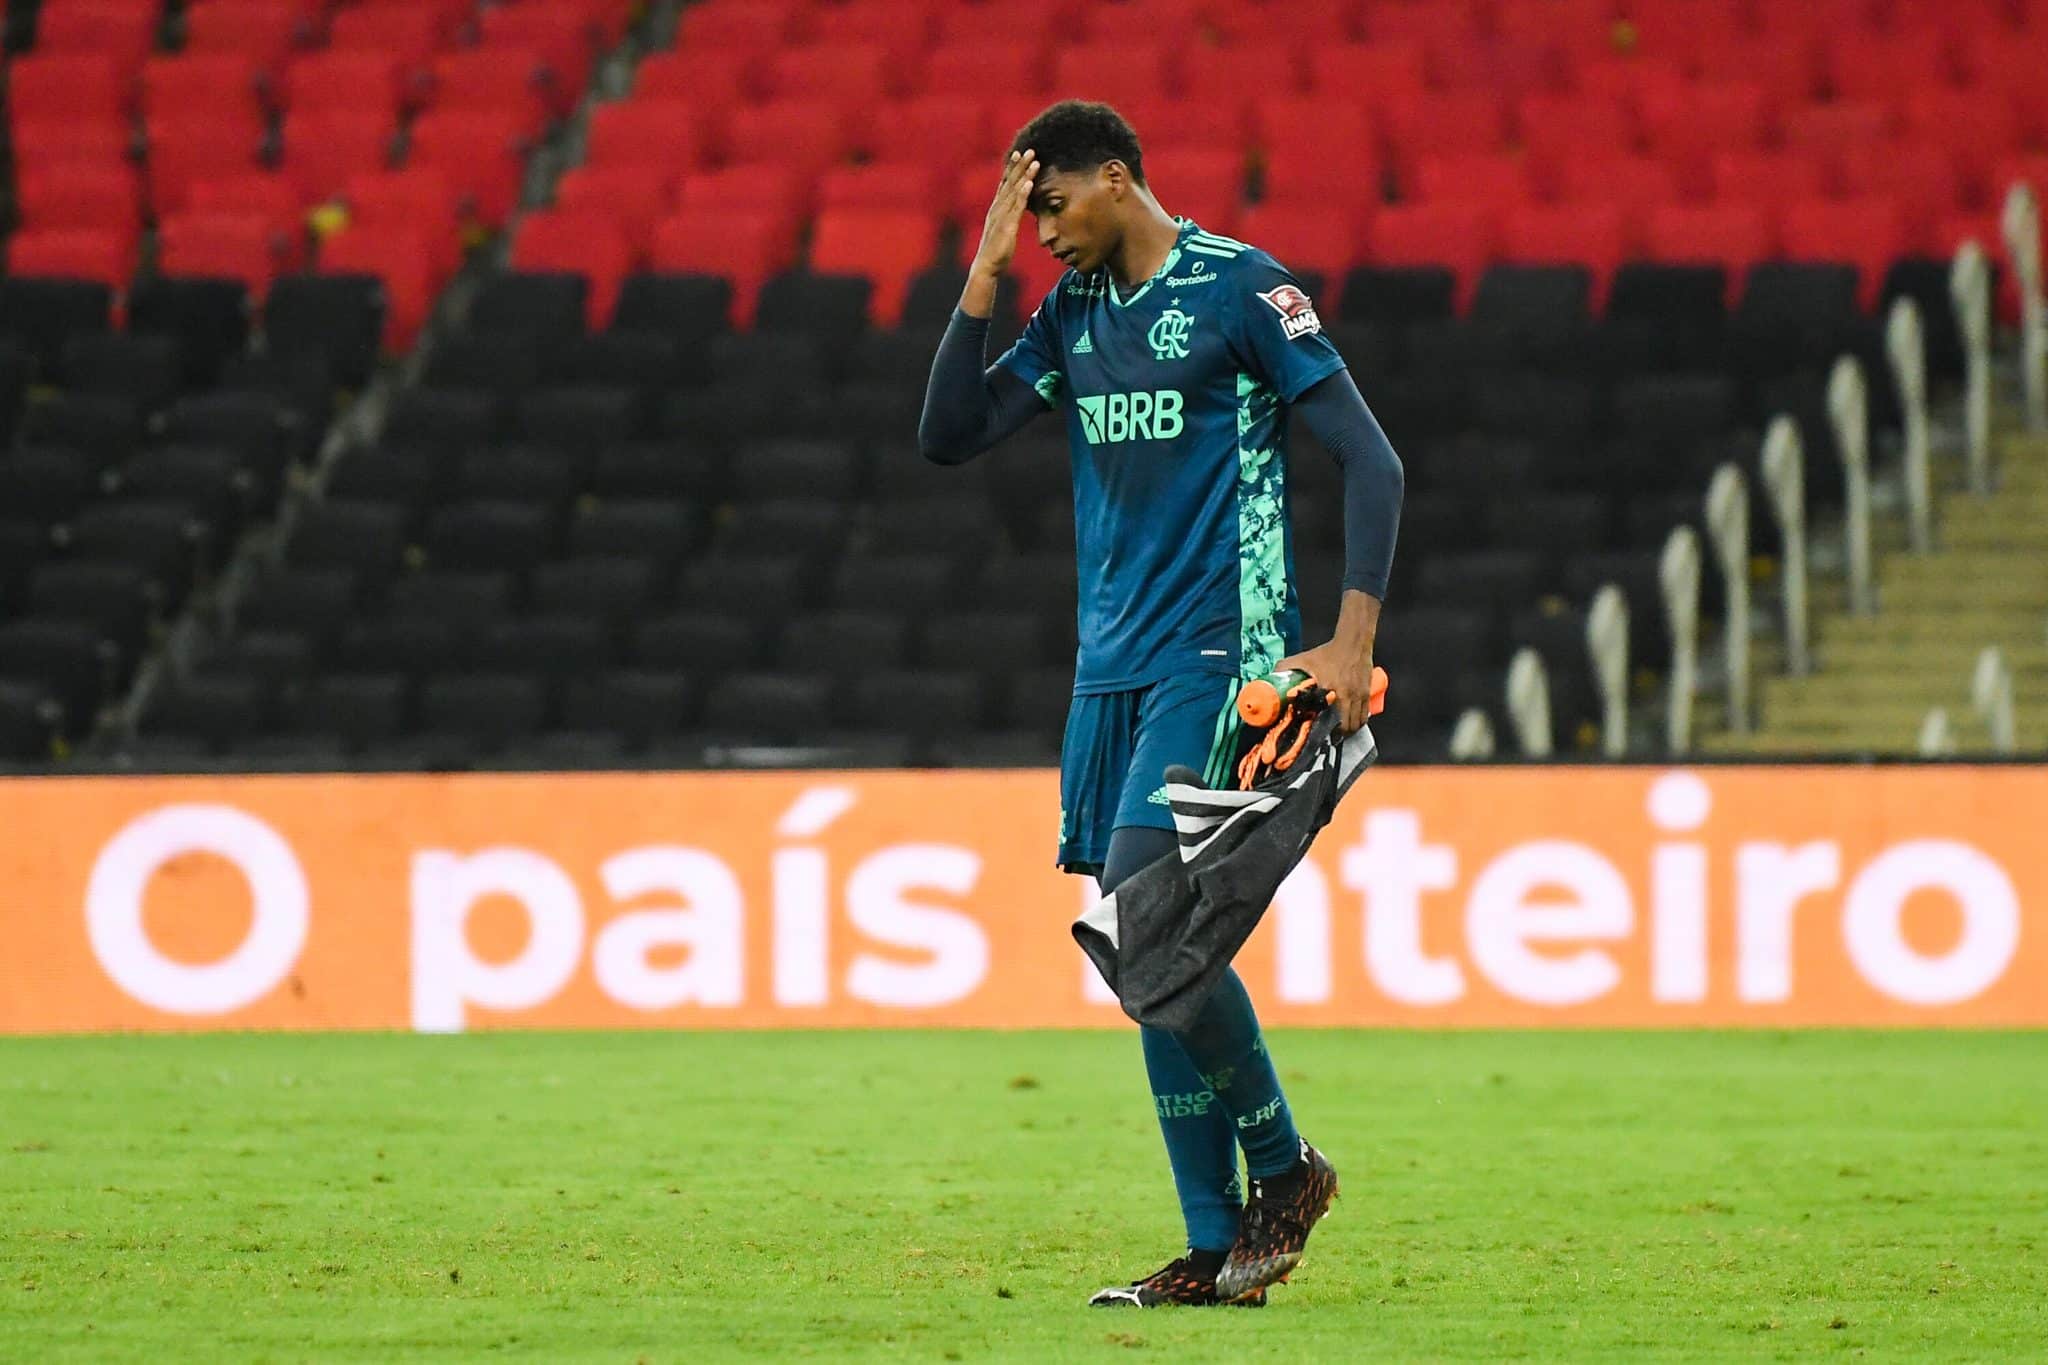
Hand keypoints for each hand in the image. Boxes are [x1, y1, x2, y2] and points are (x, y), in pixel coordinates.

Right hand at [971, 149, 1036, 279]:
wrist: (986, 266)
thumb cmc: (995, 251)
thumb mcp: (1003, 230)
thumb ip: (1008, 219)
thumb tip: (1015, 212)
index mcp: (996, 209)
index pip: (1004, 184)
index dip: (1012, 169)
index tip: (1019, 154)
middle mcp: (997, 208)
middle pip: (1009, 182)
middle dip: (1019, 165)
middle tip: (1029, 150)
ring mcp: (1001, 216)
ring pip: (1014, 190)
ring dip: (1024, 174)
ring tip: (1034, 161)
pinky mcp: (1007, 225)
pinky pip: (1016, 206)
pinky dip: (1023, 193)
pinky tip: (1029, 183)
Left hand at [1275, 638, 1375, 734]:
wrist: (1353, 642)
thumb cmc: (1327, 652)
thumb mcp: (1303, 658)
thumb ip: (1285, 667)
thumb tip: (1270, 677)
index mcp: (1330, 690)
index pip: (1329, 719)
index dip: (1325, 732)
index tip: (1318, 737)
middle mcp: (1347, 696)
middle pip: (1346, 726)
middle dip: (1338, 735)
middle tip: (1329, 737)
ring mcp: (1359, 695)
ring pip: (1357, 722)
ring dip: (1349, 730)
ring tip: (1340, 732)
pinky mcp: (1367, 693)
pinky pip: (1365, 715)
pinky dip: (1359, 722)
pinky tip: (1352, 723)